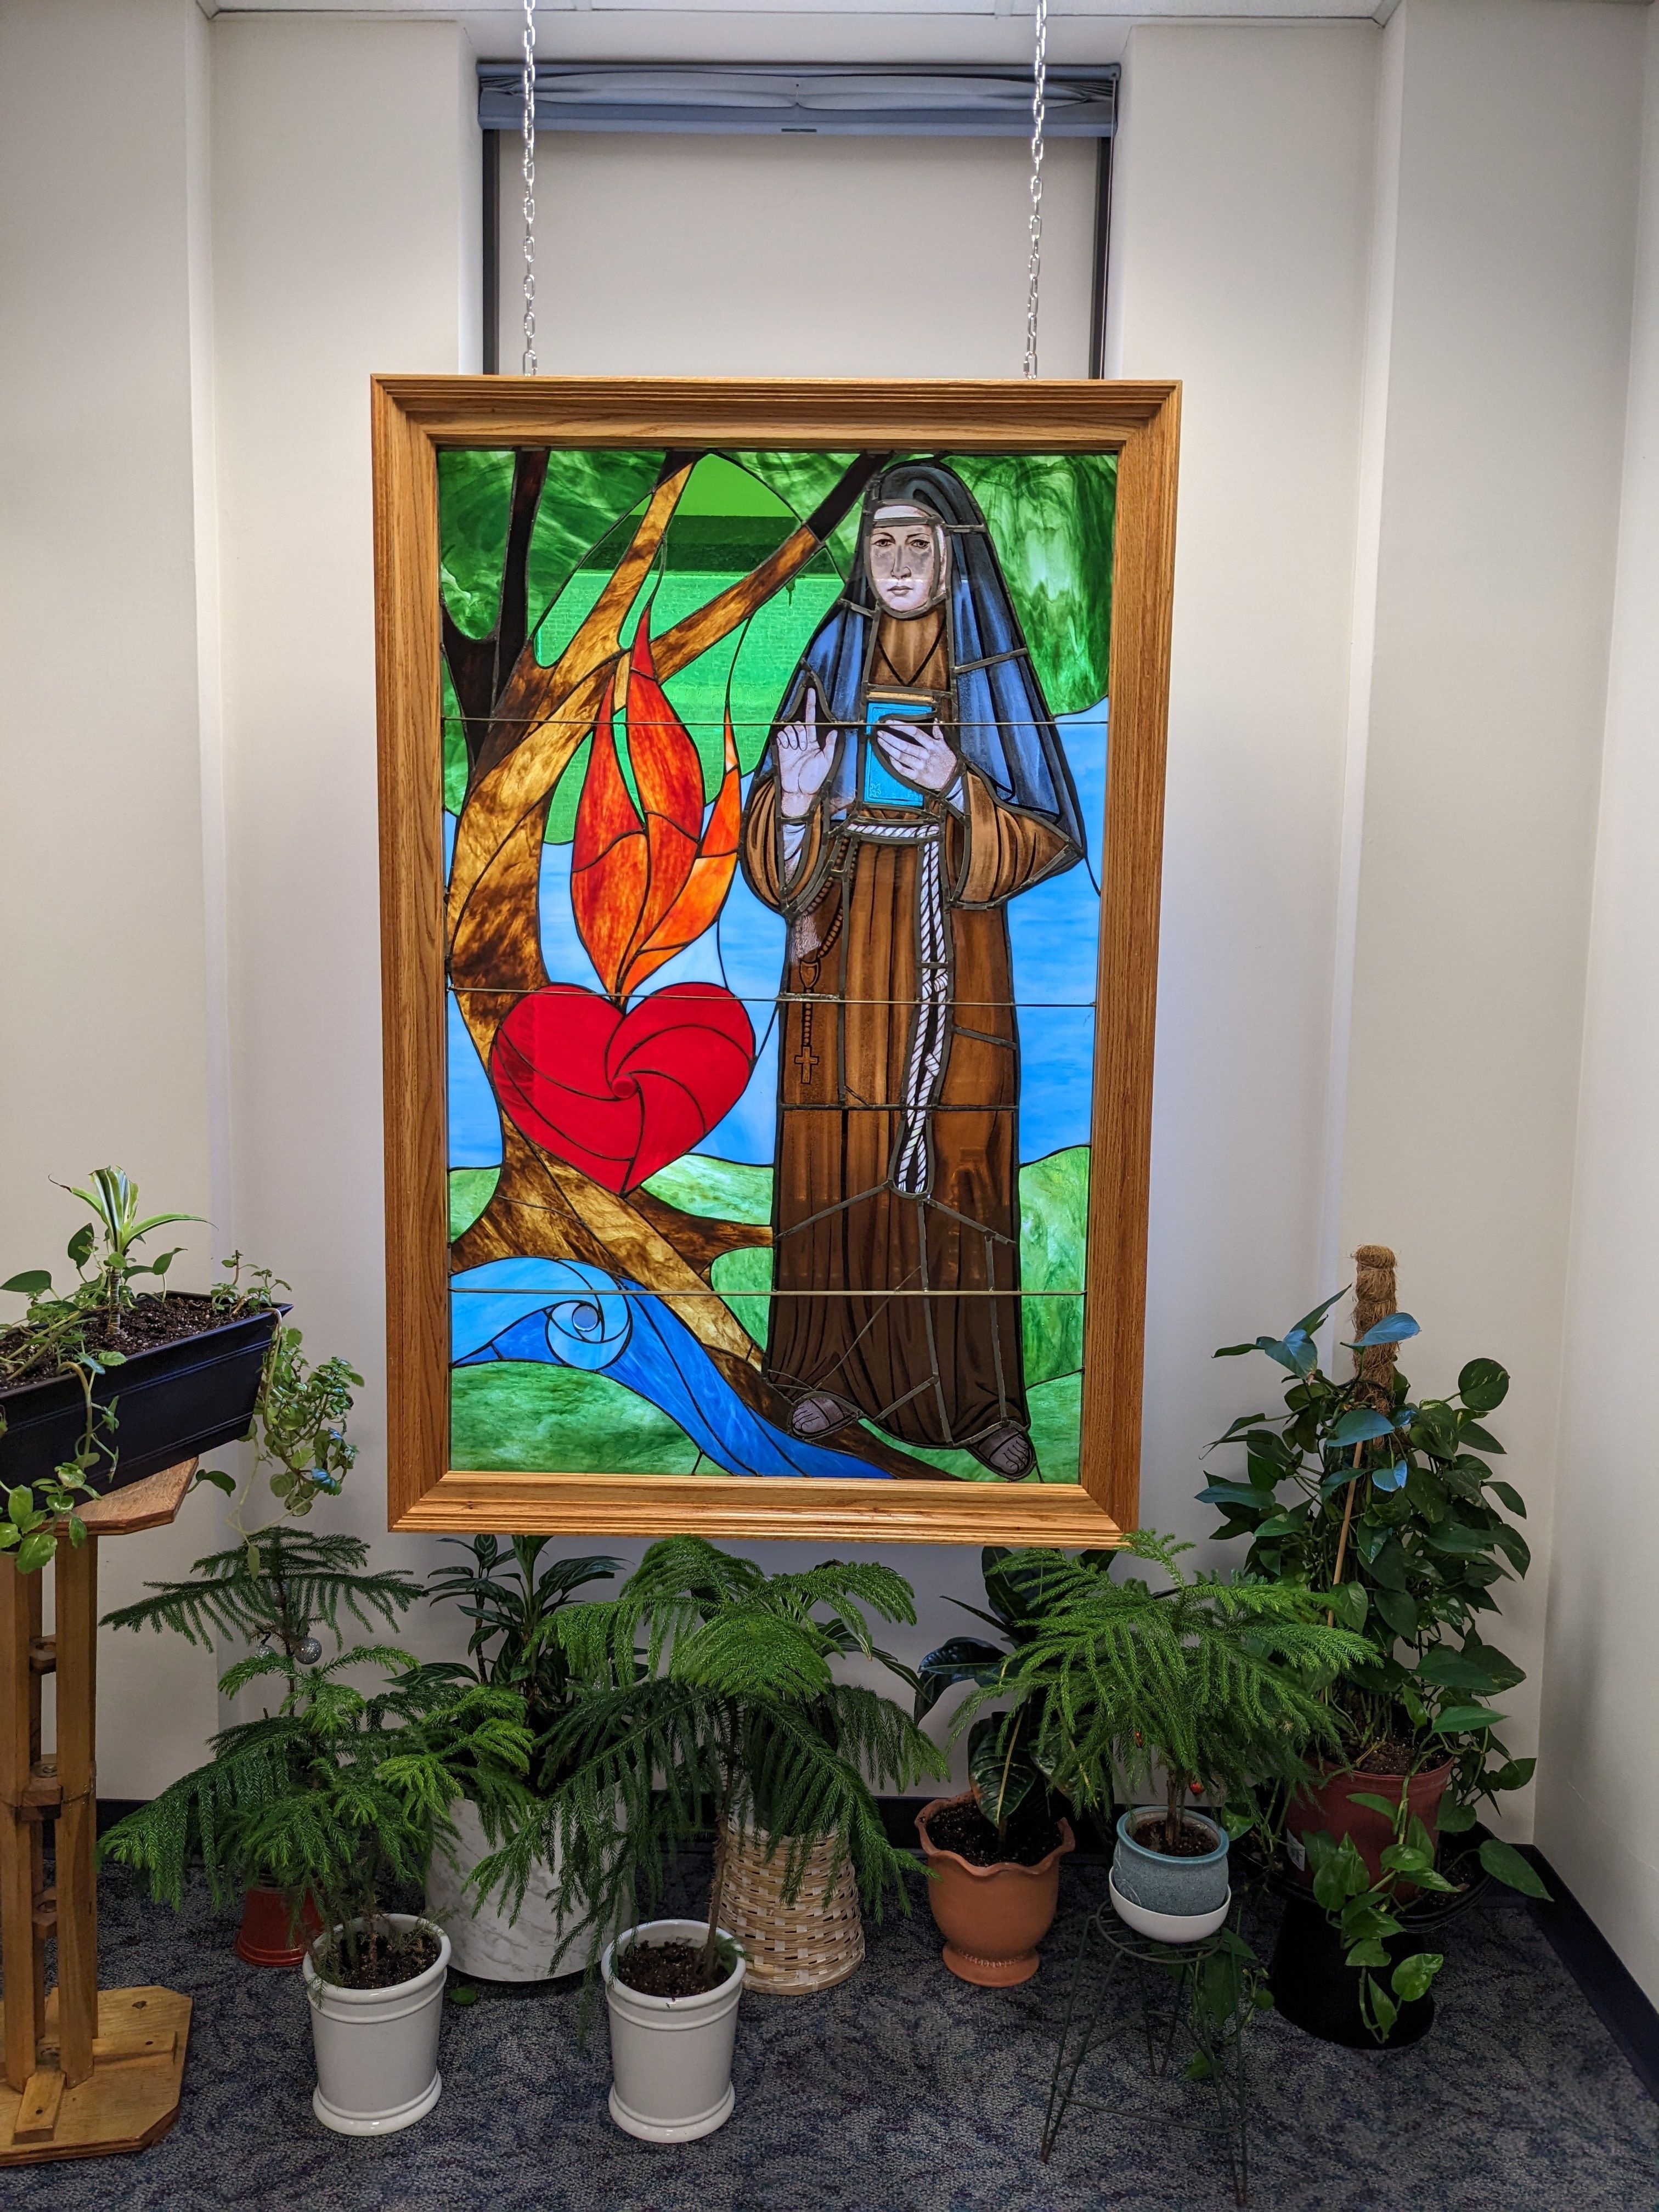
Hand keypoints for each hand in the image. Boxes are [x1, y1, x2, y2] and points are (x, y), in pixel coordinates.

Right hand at [775, 687, 836, 820]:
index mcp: (813, 742)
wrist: (799, 791)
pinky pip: (782, 735)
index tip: (811, 692)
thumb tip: (835, 731)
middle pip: (800, 724)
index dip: (811, 705)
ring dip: (794, 737)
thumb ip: (830, 745)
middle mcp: (802, 741)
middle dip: (802, 732)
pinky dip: (785, 739)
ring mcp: (791, 745)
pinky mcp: (782, 749)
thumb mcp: (826, 762)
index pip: (812, 719)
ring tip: (796, 751)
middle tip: (803, 747)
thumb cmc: (813, 779)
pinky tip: (788, 748)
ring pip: (791, 728)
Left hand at [873, 718, 956, 795]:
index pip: (914, 732)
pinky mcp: (916, 776)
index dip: (900, 726)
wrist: (951, 781)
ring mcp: (920, 766)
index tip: (890, 723)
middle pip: (904, 744)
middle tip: (880, 732)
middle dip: (889, 737)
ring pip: (900, 756)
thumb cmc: (948, 763)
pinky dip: (894, 763)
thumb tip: (935, 721)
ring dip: (888, 748)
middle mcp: (925, 755)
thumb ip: (938, 733)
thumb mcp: (945, 746)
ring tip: (880, 742)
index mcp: (932, 745)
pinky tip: (889, 757)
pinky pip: (902, 769)